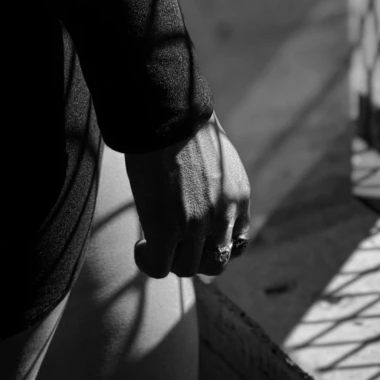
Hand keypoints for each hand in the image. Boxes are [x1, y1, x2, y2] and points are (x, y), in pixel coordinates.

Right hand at [126, 113, 251, 281]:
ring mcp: (197, 225)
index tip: (198, 240)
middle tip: (174, 244)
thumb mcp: (216, 157)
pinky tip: (140, 246)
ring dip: (169, 259)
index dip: (216, 246)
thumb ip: (216, 184)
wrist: (167, 111)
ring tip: (152, 244)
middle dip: (194, 258)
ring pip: (186, 267)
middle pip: (215, 262)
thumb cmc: (183, 123)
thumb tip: (198, 190)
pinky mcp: (166, 228)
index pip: (239, 242)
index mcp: (239, 196)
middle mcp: (224, 215)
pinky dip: (147, 262)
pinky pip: (158, 267)